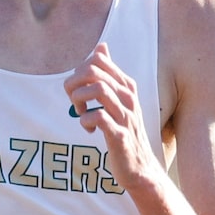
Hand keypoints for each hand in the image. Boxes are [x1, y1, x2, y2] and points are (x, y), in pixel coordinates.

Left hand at [62, 45, 167, 194]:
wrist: (141, 168)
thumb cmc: (126, 131)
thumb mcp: (119, 98)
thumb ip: (109, 73)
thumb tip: (102, 47)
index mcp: (127, 87)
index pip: (98, 60)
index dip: (80, 71)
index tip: (79, 89)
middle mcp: (128, 98)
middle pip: (93, 71)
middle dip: (74, 83)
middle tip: (75, 101)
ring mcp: (126, 116)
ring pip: (97, 90)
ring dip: (79, 100)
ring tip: (81, 113)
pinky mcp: (120, 136)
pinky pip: (98, 117)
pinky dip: (86, 121)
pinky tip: (89, 129)